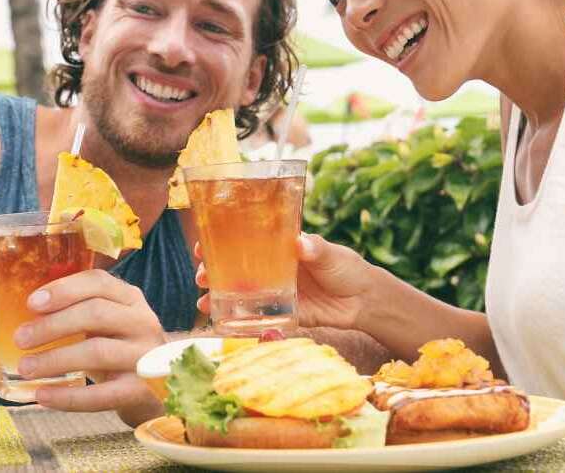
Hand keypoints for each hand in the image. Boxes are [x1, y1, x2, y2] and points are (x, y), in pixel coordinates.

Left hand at [14, 269, 166, 424]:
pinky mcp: (141, 390)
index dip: (64, 290)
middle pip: (96, 313)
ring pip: (97, 351)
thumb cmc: (119, 346)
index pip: (99, 282)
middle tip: (21, 339)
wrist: (158, 386)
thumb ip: (77, 311)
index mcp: (130, 298)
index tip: (32, 303)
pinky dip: (69, 397)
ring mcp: (145, 357)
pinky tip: (43, 396)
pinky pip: (102, 395)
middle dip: (53, 325)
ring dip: (55, 359)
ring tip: (26, 368)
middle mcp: (142, 322)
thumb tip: (27, 318)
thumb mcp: (107, 321)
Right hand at [195, 233, 376, 330]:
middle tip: (199, 277)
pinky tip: (223, 323)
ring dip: (218, 297)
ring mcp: (275, 292)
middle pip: (234, 268)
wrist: (365, 301)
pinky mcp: (283, 313)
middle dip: (211, 272)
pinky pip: (257, 317)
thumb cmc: (347, 268)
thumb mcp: (331, 254)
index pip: (243, 241)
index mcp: (278, 247)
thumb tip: (300, 243)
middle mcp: (271, 268)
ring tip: (202, 302)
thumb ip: (316, 249)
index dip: (219, 242)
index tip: (201, 246)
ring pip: (240, 293)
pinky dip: (239, 321)